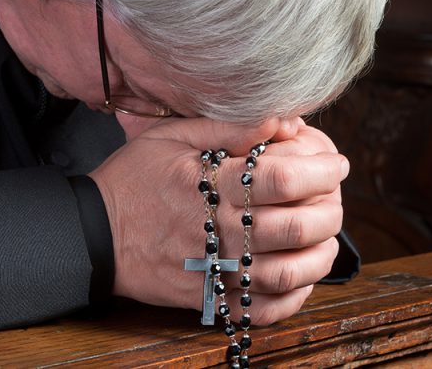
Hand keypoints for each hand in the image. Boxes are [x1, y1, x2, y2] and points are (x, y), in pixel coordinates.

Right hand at [89, 116, 347, 324]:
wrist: (94, 234)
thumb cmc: (133, 179)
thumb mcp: (170, 136)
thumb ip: (227, 127)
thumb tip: (281, 121)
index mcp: (207, 186)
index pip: (282, 178)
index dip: (320, 169)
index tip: (336, 162)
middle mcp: (214, 231)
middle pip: (294, 227)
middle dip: (331, 210)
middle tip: (337, 196)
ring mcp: (211, 270)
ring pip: (287, 273)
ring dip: (321, 254)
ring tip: (329, 235)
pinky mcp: (206, 298)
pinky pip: (261, 309)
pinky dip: (294, 297)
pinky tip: (303, 277)